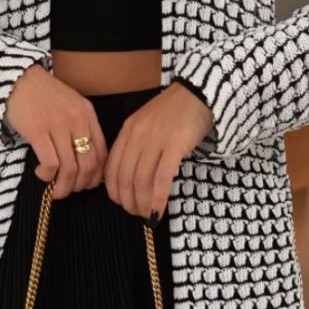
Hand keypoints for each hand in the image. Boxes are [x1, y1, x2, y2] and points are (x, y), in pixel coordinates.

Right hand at [4, 64, 108, 199]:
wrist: (16, 78)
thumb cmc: (42, 95)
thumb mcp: (70, 105)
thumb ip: (80, 127)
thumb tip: (84, 160)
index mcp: (88, 114)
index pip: (102, 153)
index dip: (96, 176)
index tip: (86, 184)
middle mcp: (77, 120)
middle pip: (89, 165)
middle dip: (80, 185)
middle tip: (70, 190)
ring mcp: (58, 125)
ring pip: (70, 168)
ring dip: (63, 186)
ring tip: (55, 190)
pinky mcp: (38, 130)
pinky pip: (51, 163)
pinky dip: (48, 175)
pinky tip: (42, 173)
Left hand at [103, 83, 213, 221]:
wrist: (197, 93)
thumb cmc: (172, 112)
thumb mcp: (145, 125)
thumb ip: (134, 146)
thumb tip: (128, 178)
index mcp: (127, 132)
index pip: (111, 168)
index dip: (113, 191)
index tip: (120, 203)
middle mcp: (137, 136)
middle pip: (124, 177)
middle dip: (127, 201)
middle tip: (135, 213)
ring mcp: (155, 140)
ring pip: (141, 180)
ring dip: (142, 203)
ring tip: (147, 215)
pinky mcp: (175, 145)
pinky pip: (162, 177)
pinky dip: (158, 198)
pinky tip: (158, 210)